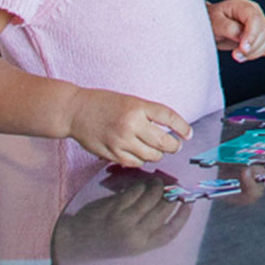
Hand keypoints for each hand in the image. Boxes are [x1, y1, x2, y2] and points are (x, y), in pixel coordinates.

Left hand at [62, 175, 192, 259]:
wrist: (76, 241)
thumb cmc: (106, 240)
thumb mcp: (130, 244)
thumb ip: (148, 229)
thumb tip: (169, 203)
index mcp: (141, 247)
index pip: (170, 232)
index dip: (183, 217)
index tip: (189, 203)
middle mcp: (135, 235)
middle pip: (164, 210)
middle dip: (171, 195)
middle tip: (173, 186)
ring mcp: (124, 220)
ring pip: (151, 197)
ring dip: (157, 186)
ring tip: (157, 182)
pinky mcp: (114, 208)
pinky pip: (135, 191)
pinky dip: (141, 185)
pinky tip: (142, 184)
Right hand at [64, 90, 192, 167]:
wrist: (75, 111)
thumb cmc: (103, 103)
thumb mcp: (130, 101)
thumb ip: (148, 114)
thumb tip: (171, 130)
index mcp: (137, 106)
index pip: (169, 117)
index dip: (183, 127)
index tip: (188, 134)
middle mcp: (131, 123)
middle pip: (164, 141)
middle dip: (173, 146)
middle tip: (175, 146)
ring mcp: (121, 140)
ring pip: (151, 156)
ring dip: (158, 155)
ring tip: (157, 150)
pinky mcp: (111, 153)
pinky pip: (135, 163)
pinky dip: (141, 160)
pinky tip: (140, 154)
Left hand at [210, 0, 264, 62]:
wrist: (210, 26)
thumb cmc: (211, 20)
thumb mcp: (214, 22)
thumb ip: (228, 28)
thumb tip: (242, 36)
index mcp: (244, 6)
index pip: (255, 19)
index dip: (251, 35)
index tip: (243, 49)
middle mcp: (256, 13)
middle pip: (264, 31)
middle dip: (251, 48)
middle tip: (236, 55)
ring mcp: (261, 24)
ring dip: (255, 53)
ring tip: (238, 55)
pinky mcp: (263, 36)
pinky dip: (260, 53)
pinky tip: (246, 54)